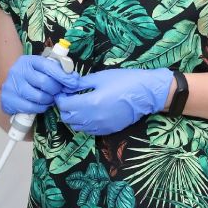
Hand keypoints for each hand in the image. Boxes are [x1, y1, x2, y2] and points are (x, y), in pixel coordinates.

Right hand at [0, 54, 79, 115]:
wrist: (11, 91)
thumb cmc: (31, 79)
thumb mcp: (41, 70)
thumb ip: (57, 70)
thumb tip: (74, 78)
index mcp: (28, 61)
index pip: (48, 66)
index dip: (63, 75)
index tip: (74, 82)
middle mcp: (18, 71)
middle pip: (45, 82)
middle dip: (56, 89)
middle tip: (58, 92)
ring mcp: (12, 86)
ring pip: (40, 97)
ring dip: (49, 100)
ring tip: (50, 98)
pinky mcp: (9, 100)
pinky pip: (32, 107)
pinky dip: (41, 108)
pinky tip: (42, 104)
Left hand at [55, 68, 174, 135]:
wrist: (147, 94)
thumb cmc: (125, 81)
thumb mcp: (101, 77)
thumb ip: (81, 83)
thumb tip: (67, 86)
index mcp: (90, 103)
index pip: (64, 105)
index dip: (60, 97)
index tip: (63, 91)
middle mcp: (93, 118)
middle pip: (67, 118)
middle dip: (65, 107)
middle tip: (70, 97)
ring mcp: (101, 126)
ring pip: (77, 126)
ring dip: (74, 116)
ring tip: (80, 105)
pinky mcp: (108, 130)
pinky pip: (89, 130)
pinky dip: (84, 123)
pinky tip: (91, 113)